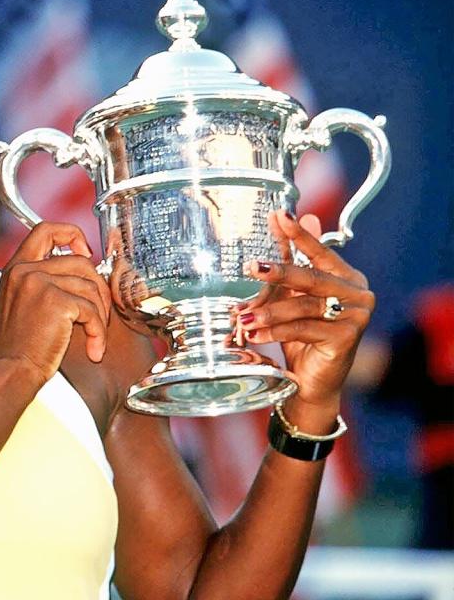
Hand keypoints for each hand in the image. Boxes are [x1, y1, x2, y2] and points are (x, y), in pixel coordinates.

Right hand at [0, 222, 111, 387]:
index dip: (71, 234)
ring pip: (90, 286)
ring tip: (94, 337)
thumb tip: (82, 273)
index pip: (45, 229)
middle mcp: (25, 270)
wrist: (11, 372)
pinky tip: (93, 350)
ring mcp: (39, 283)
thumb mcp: (18, 304)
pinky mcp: (55, 301)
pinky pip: (91, 310)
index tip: (85, 252)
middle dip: (98, 288)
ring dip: (100, 315)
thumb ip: (40, 283)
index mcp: (15, 268)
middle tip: (99, 314)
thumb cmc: (17, 348)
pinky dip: (98, 332)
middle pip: (80, 261)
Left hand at [233, 211, 374, 408]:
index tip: (279, 215)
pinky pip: (304, 329)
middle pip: (311, 278)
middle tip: (251, 267)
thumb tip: (304, 216)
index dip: (299, 235)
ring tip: (241, 316)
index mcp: (347, 278)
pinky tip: (253, 334)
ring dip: (269, 311)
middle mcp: (358, 294)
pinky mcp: (347, 339)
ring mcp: (356, 316)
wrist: (311, 384)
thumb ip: (297, 262)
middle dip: (279, 272)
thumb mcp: (293, 298)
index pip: (320, 252)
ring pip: (304, 306)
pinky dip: (275, 331)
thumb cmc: (301, 337)